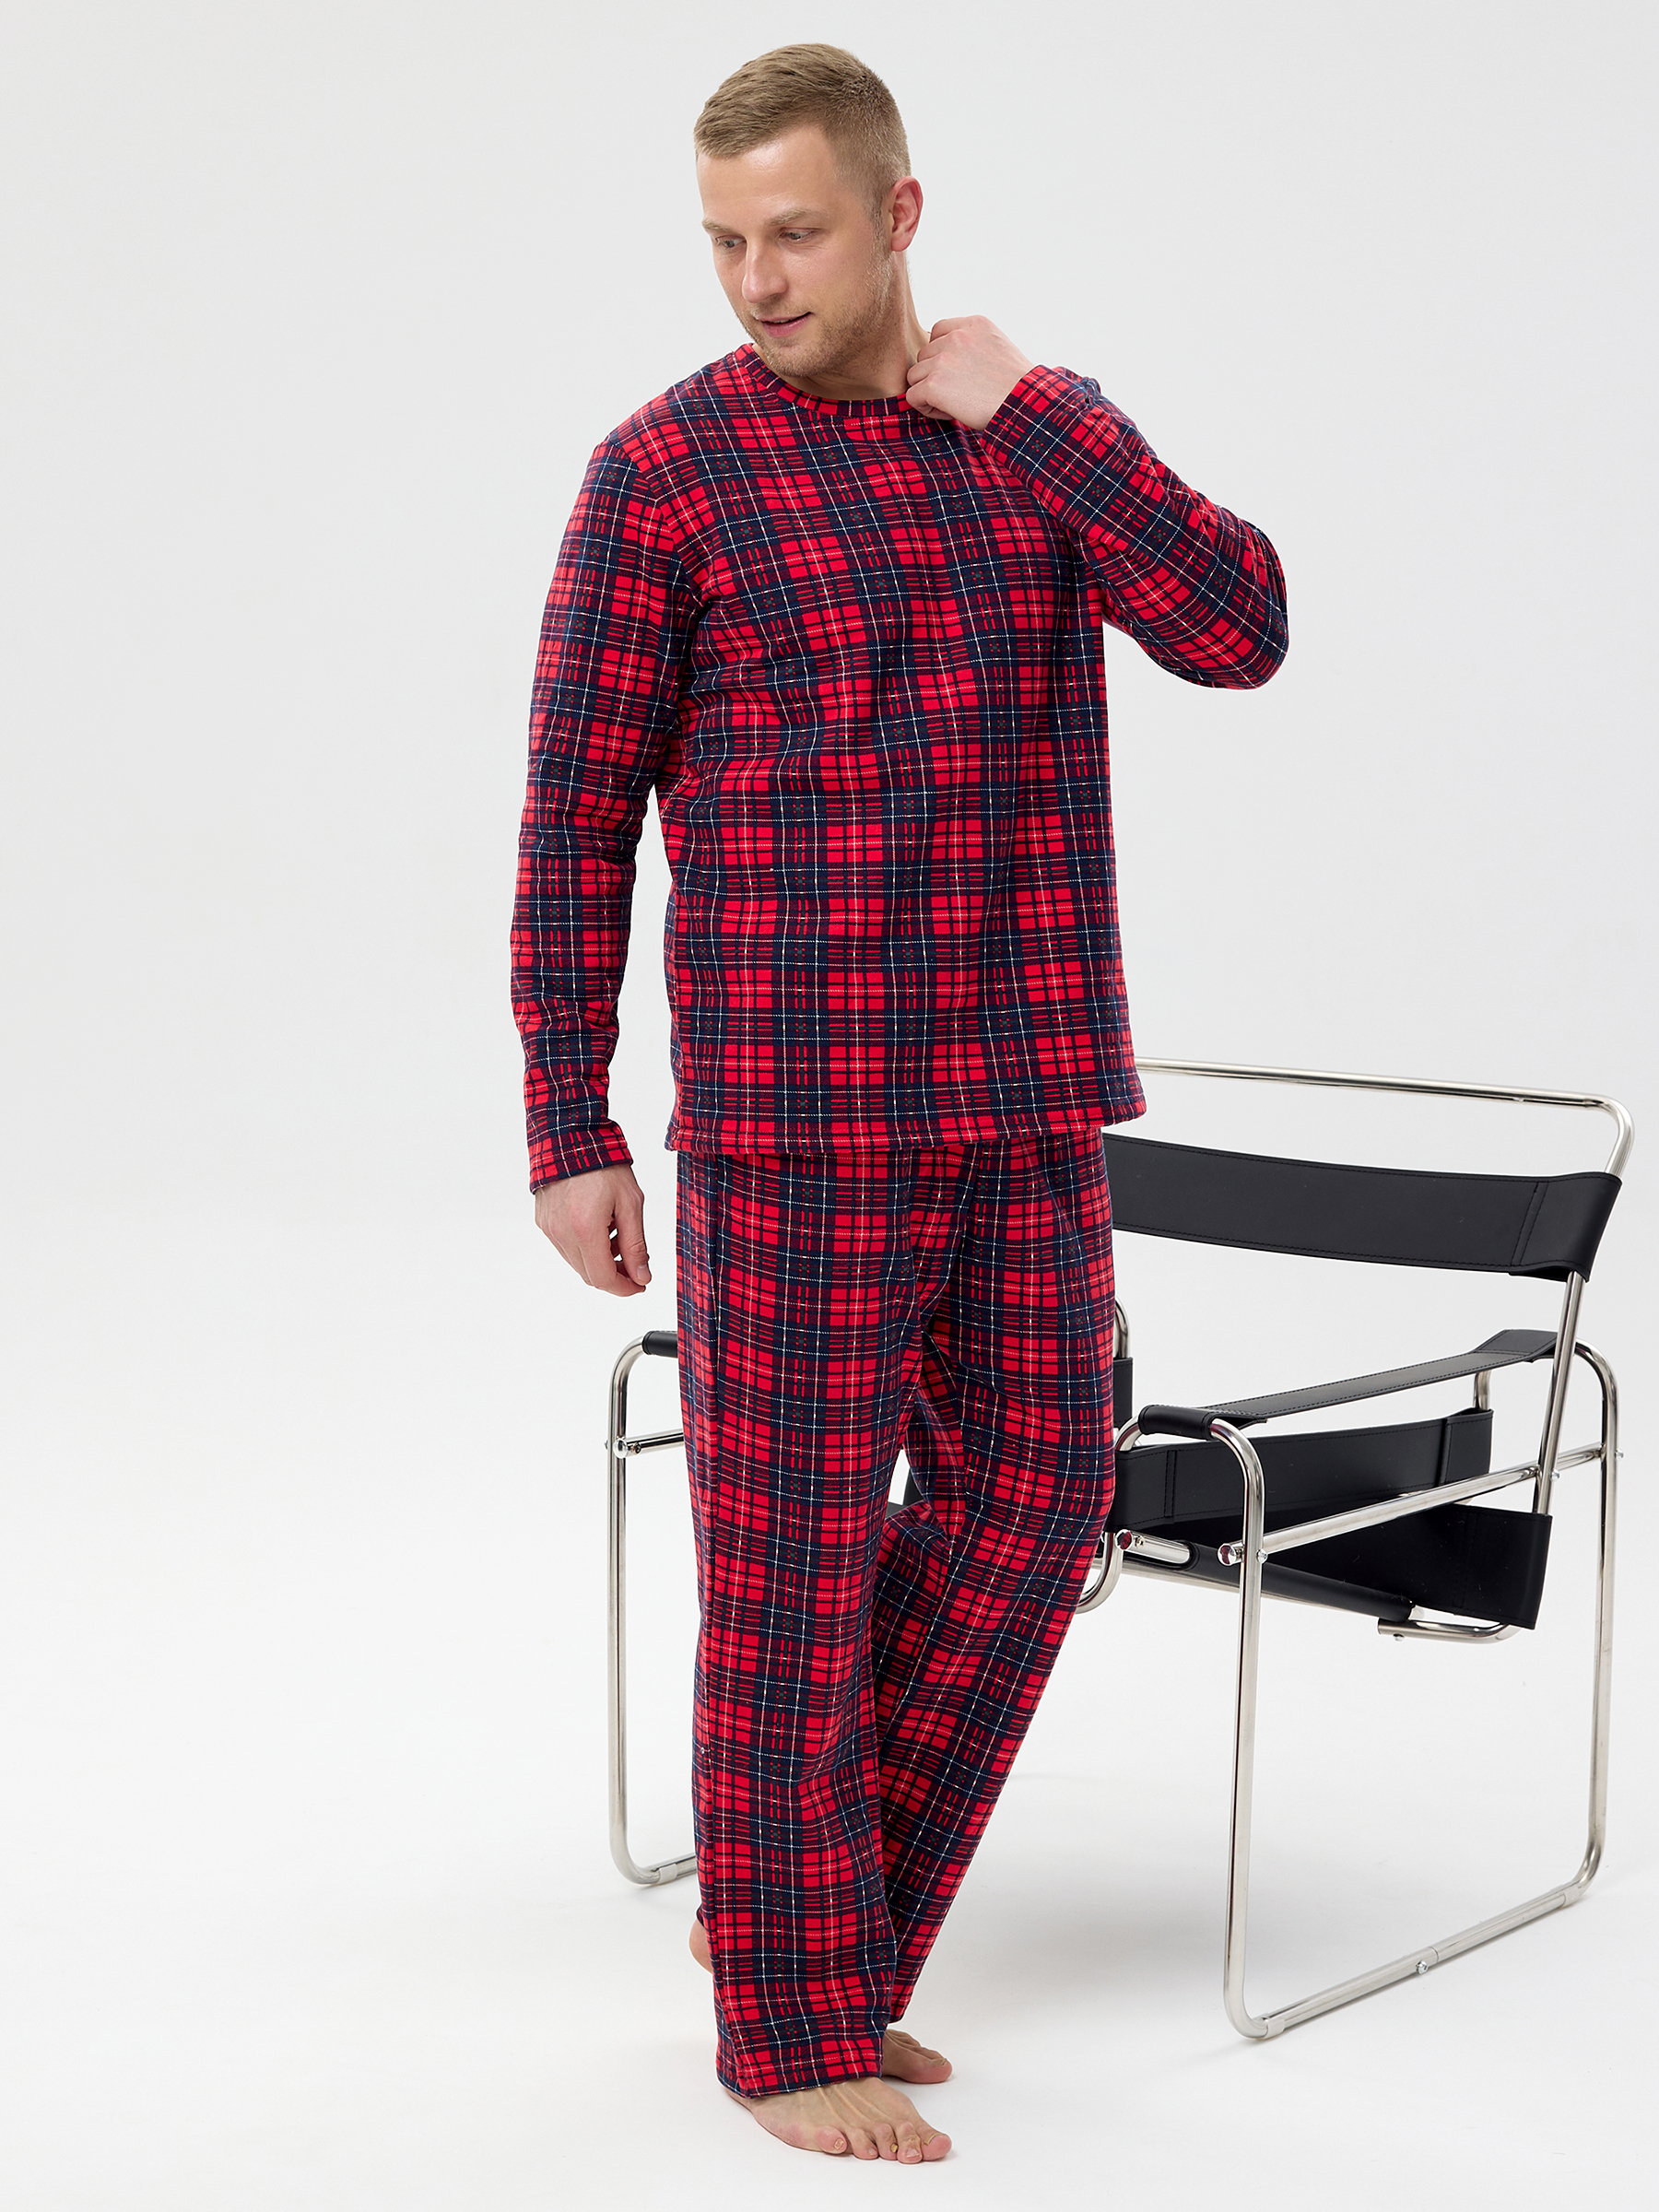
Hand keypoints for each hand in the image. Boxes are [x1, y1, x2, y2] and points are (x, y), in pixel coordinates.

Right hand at [535, 1164, 651, 1296]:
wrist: (570, 1137)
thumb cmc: (603, 1164)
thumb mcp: (631, 1204)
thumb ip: (636, 1245)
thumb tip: (642, 1276)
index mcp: (585, 1229)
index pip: (602, 1279)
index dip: (624, 1288)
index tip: (640, 1285)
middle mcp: (561, 1233)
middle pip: (588, 1275)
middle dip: (614, 1276)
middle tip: (634, 1264)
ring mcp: (549, 1229)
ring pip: (577, 1263)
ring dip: (600, 1261)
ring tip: (618, 1236)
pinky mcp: (543, 1222)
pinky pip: (565, 1247)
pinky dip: (585, 1247)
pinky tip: (600, 1228)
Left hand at [904, 316, 1034, 428]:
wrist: (1025, 405)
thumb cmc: (1017, 386)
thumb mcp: (998, 348)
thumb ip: (972, 344)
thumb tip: (947, 360)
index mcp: (974, 324)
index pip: (938, 331)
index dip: (942, 355)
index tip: (959, 373)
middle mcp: (956, 336)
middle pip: (924, 355)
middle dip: (936, 375)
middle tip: (959, 392)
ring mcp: (943, 359)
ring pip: (916, 375)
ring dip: (929, 392)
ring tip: (954, 403)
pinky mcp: (934, 383)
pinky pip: (913, 396)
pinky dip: (926, 408)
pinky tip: (949, 413)